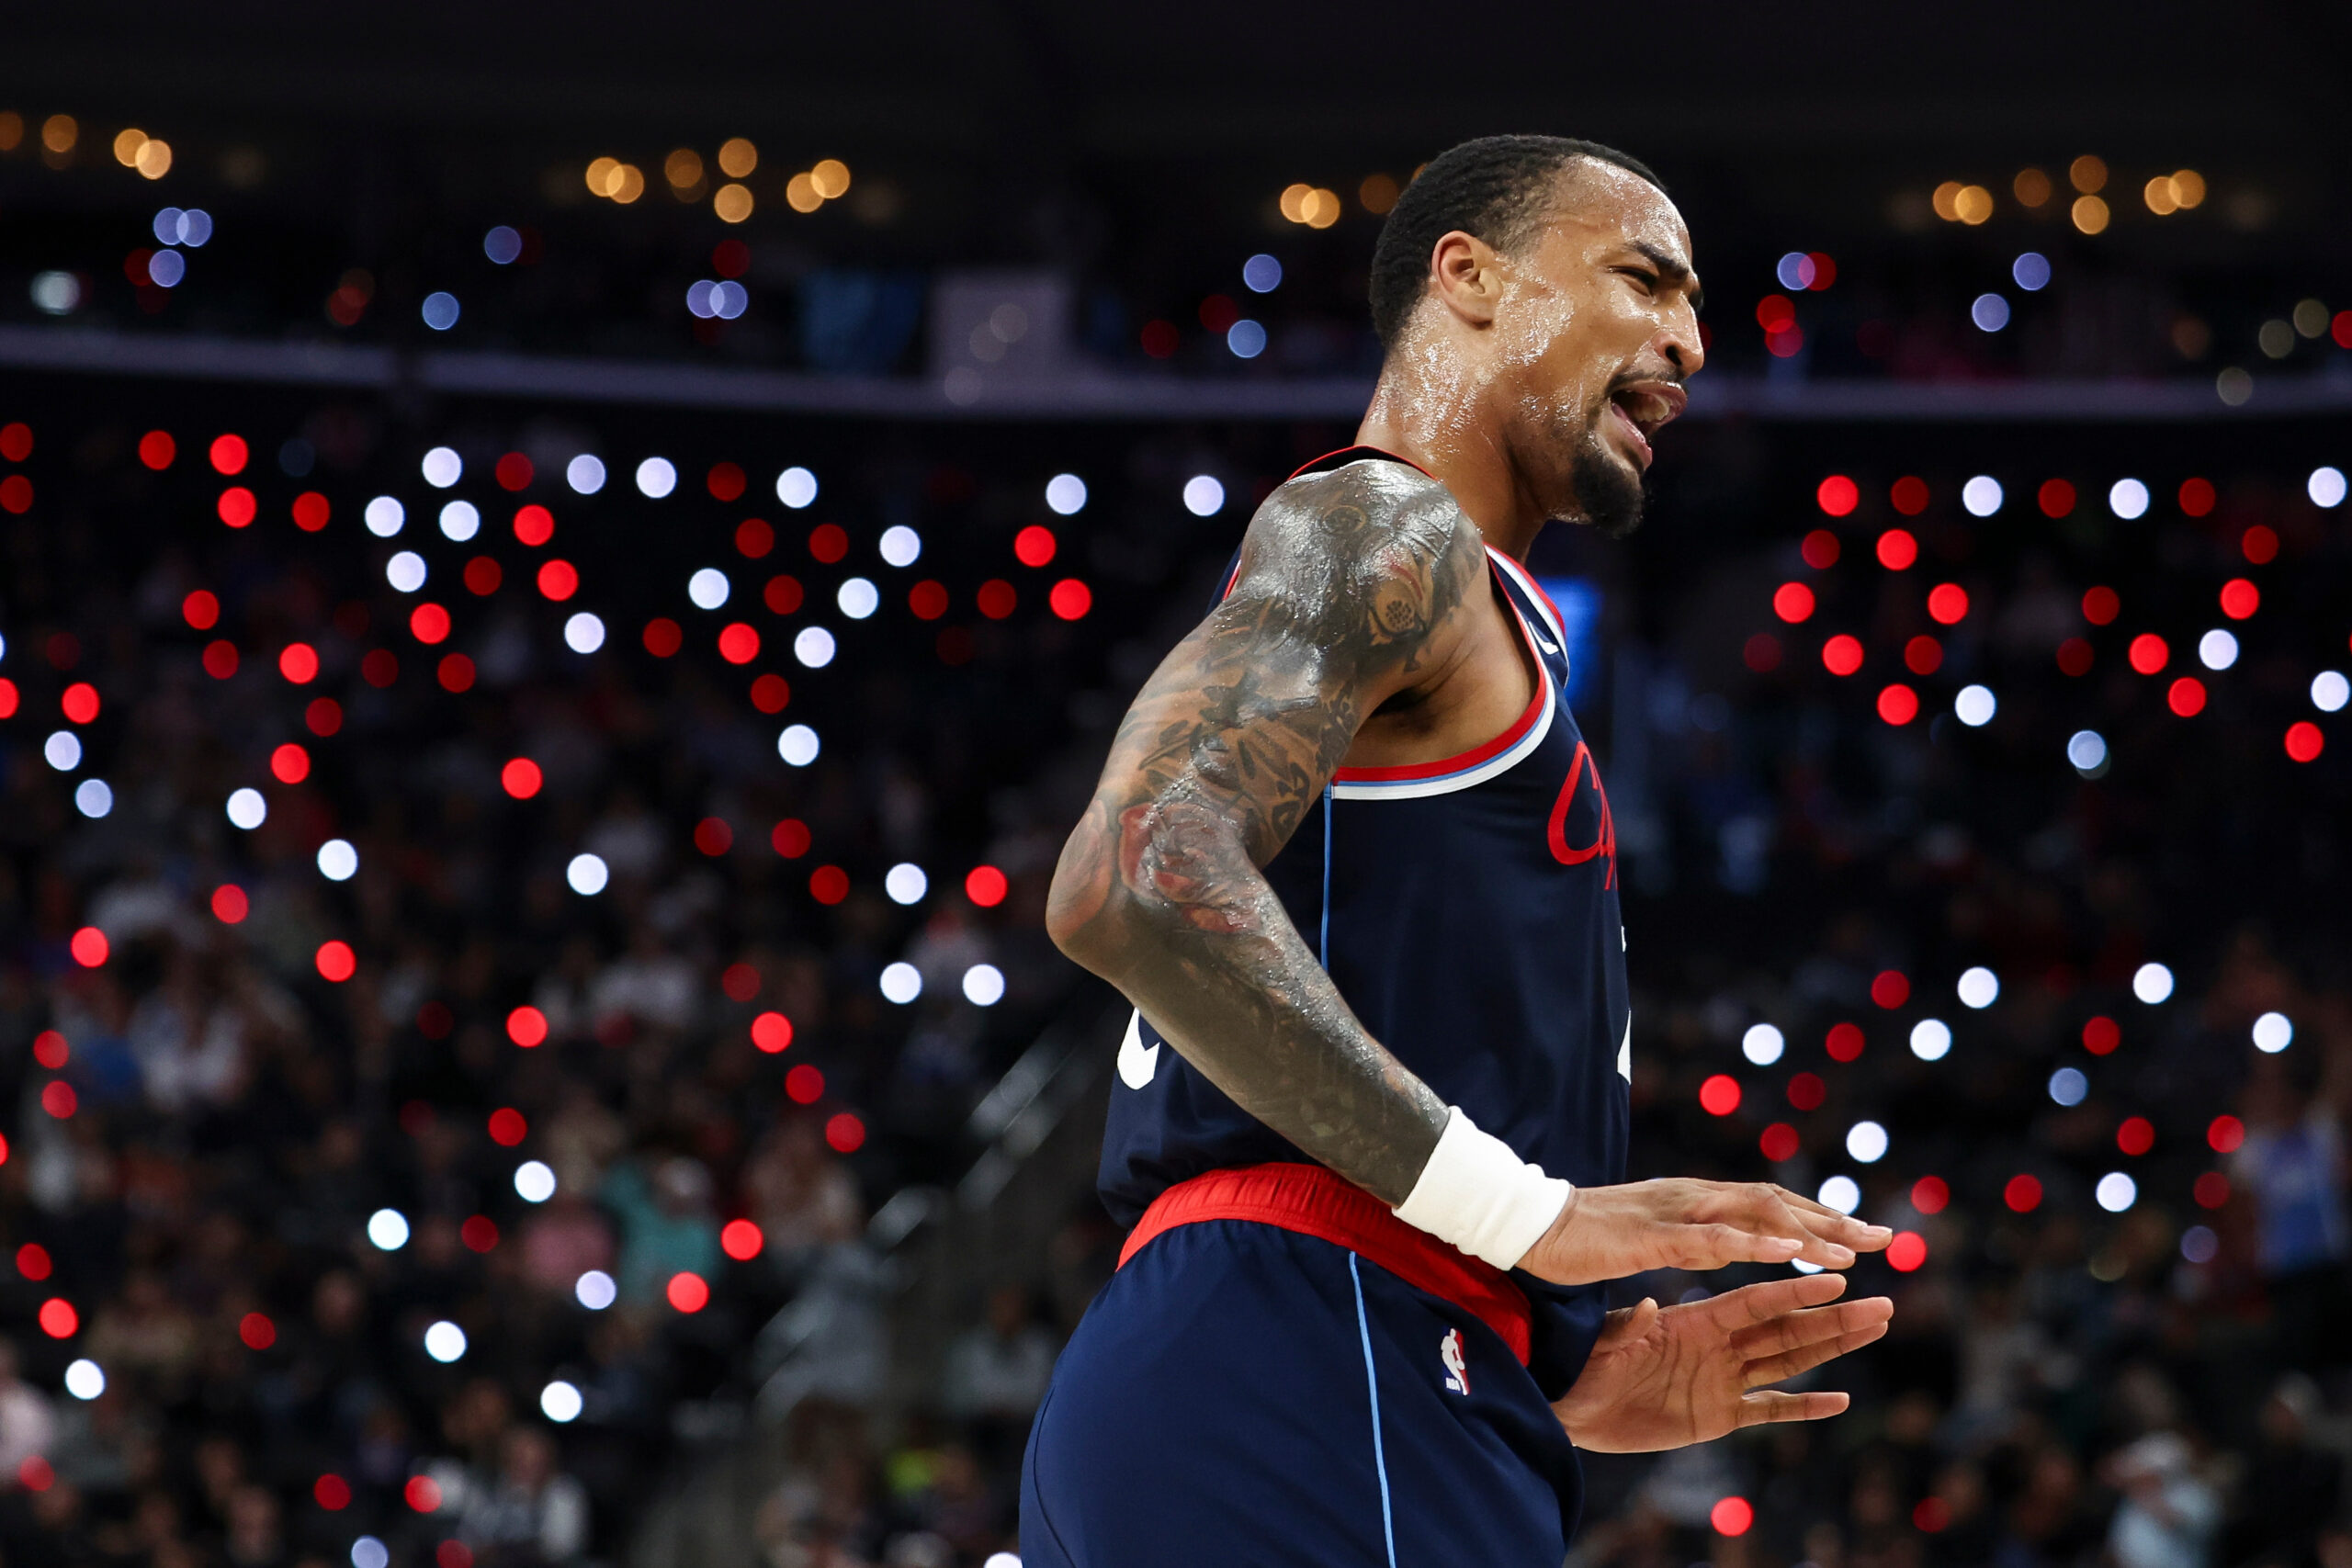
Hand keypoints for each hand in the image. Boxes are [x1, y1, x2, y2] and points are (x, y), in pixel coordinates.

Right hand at [1518, 1179, 1891, 1285]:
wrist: (1530, 1225)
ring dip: (1807, 1234)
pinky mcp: (1654, 1234)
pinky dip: (1752, 1244)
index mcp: (1695, 1200)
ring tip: (1850, 1254)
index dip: (1817, 1217)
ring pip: (1755, 1216)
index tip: (1861, 1233)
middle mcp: (1694, 1197)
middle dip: (1832, 1221)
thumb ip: (1690, 1238)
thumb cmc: (1584, 1237)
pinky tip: (1787, 1255)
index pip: (1769, 1203)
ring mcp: (1676, 1212)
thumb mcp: (1650, 1238)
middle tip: (1883, 1239)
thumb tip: (1723, 1247)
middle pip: (1777, 1202)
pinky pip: (1712, 1239)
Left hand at [1551, 1273, 1892, 1452]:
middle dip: (1834, 1318)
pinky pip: (1769, 1410)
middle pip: (1786, 1330)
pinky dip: (1804, 1406)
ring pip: (1789, 1362)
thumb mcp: (1603, 1343)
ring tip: (1874, 1330)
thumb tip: (1648, 1306)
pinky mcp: (1718, 1416)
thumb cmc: (1583, 1364)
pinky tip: (1841, 1400)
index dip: (1794, 1291)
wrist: (1572, 1402)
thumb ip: (1629, 1328)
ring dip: (1832, 1349)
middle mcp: (1718, 1348)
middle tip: (1882, 1305)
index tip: (1836, 1274)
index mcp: (1695, 1322)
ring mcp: (1723, 1381)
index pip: (1754, 1303)